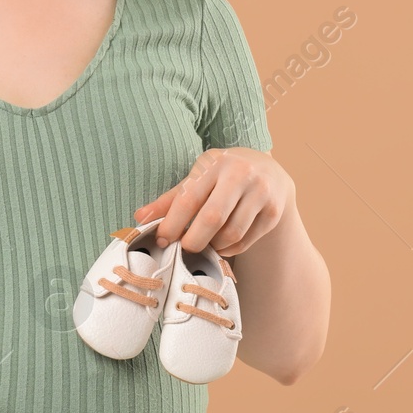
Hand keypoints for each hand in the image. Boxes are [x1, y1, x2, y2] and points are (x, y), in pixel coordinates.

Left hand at [133, 147, 293, 255]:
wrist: (270, 171)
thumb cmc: (224, 175)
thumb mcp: (198, 178)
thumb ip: (170, 198)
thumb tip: (139, 217)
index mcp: (216, 163)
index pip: (188, 199)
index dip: (172, 224)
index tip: (161, 239)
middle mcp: (241, 174)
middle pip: (212, 219)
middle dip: (193, 241)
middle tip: (184, 248)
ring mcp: (261, 193)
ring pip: (231, 234)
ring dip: (213, 246)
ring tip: (206, 243)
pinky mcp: (274, 212)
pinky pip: (246, 241)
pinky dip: (230, 249)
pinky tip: (223, 243)